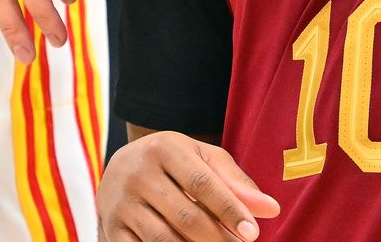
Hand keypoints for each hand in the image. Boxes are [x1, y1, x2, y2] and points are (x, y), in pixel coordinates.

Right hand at [98, 132, 279, 240]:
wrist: (121, 167)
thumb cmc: (174, 163)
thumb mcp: (202, 160)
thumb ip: (235, 182)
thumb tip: (270, 209)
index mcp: (163, 147)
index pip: (202, 183)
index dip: (229, 210)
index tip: (252, 233)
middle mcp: (137, 171)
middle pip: (186, 216)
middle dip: (217, 238)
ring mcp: (120, 202)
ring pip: (164, 239)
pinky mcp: (110, 228)